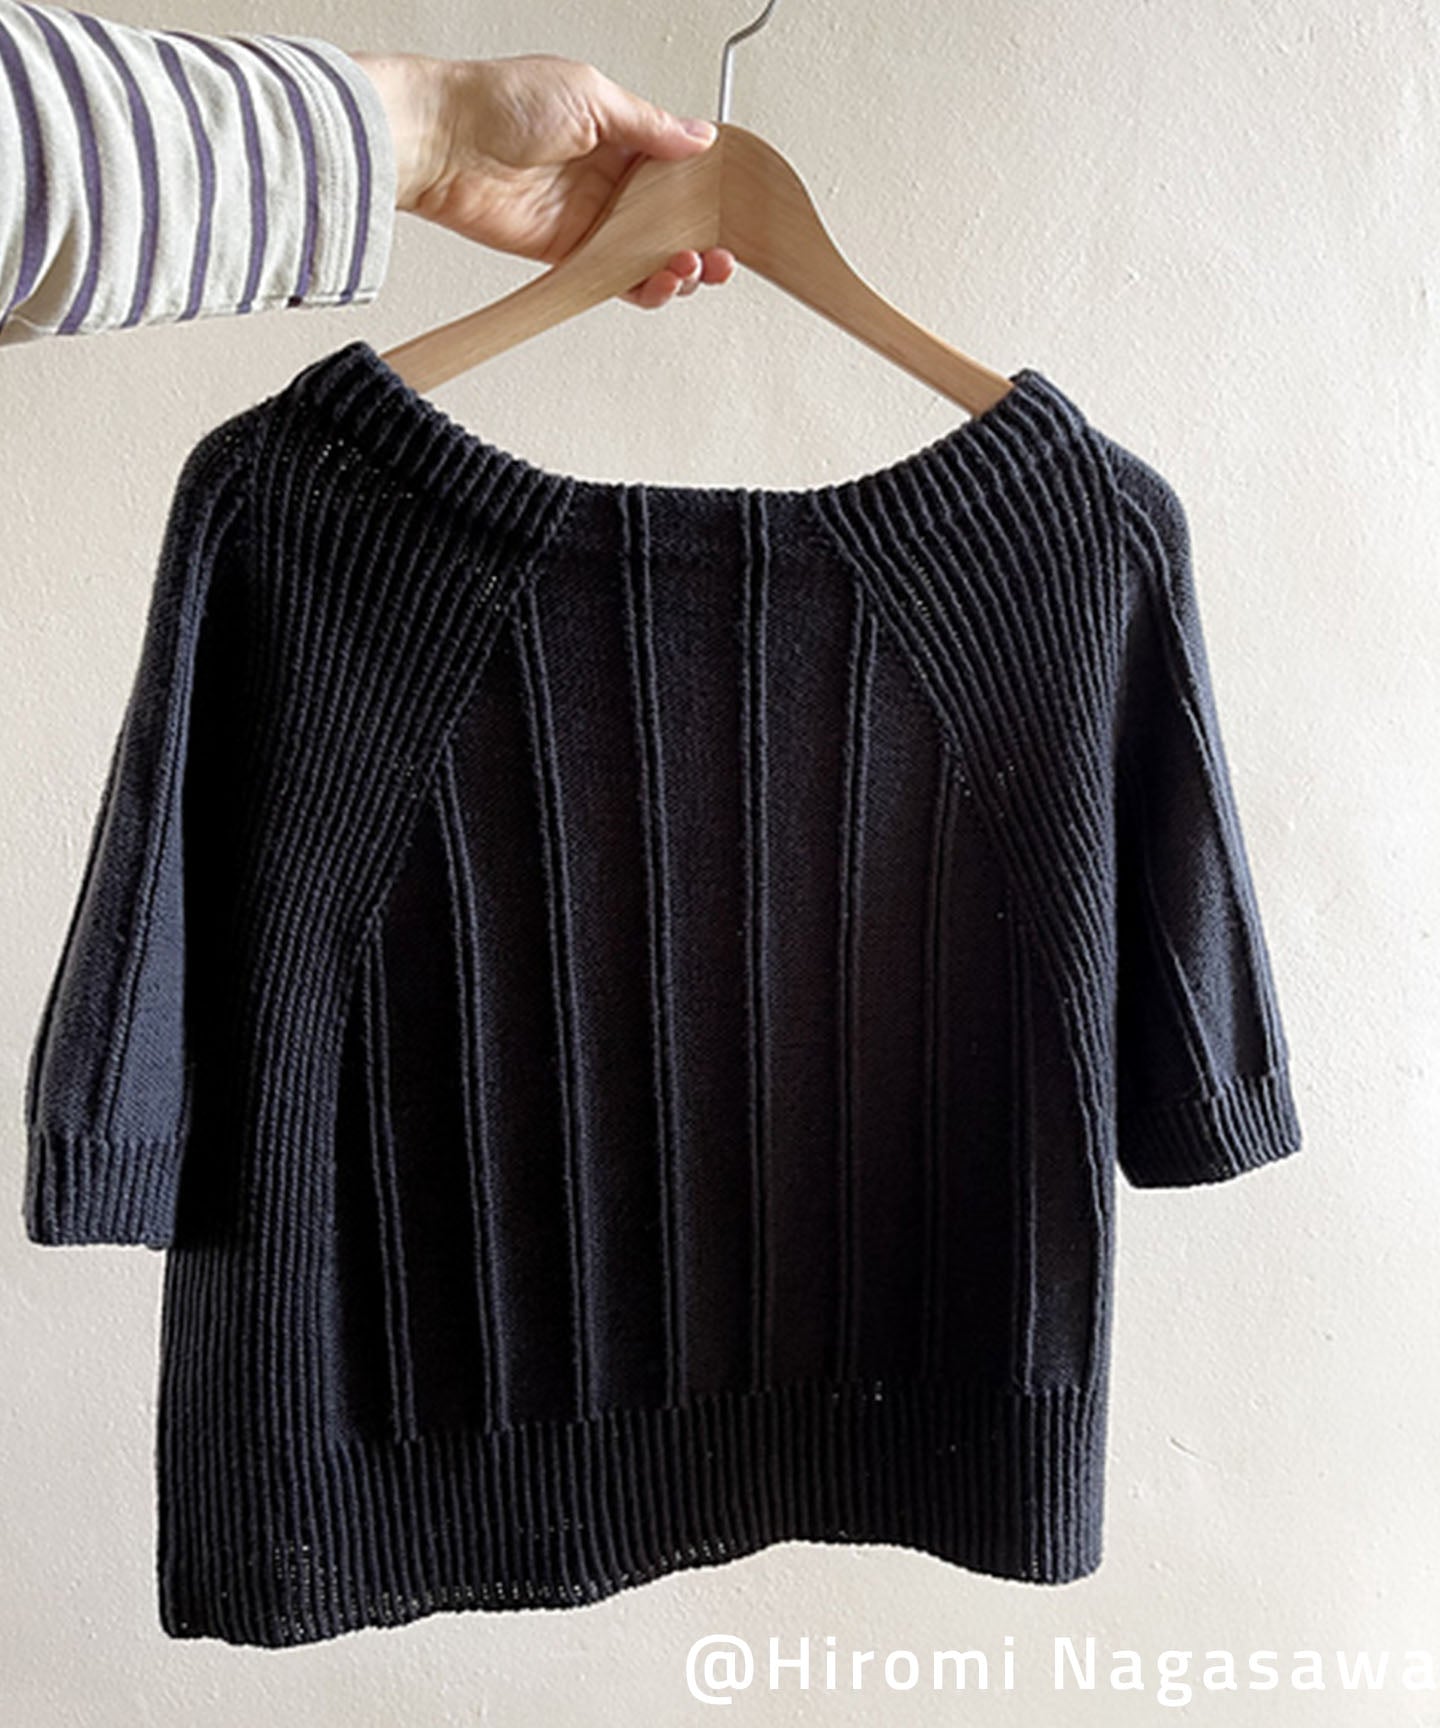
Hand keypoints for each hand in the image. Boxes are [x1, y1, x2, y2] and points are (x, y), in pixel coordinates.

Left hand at [349, 50, 736, 309]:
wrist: (442, 144)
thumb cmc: (498, 102)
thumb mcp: (591, 95)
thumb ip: (648, 125)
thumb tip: (698, 137)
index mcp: (620, 132)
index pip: (680, 168)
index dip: (708, 192)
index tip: (733, 211)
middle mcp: (608, 177)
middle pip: (672, 219)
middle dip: (702, 239)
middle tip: (720, 253)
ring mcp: (589, 218)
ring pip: (648, 253)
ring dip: (677, 267)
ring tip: (692, 268)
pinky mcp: (567, 253)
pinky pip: (614, 278)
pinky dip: (641, 286)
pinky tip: (660, 283)